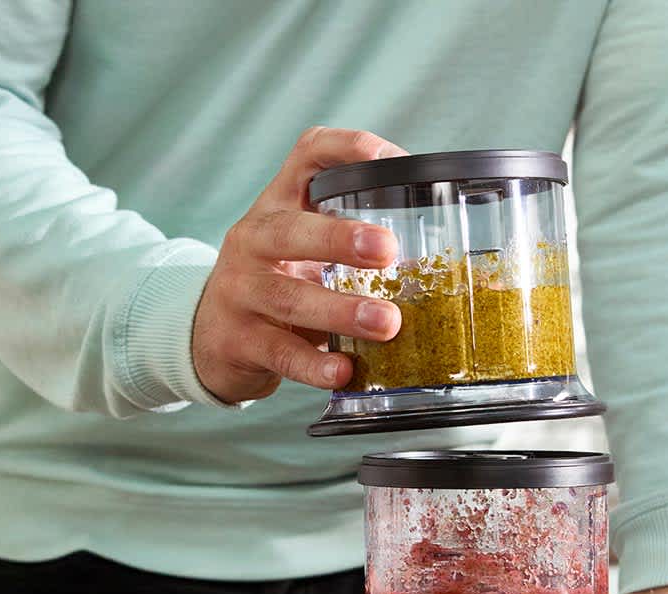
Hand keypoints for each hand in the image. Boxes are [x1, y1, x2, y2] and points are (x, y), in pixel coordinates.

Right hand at [192, 127, 406, 402]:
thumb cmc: (275, 285)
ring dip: (340, 310)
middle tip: (387, 251)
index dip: (347, 149)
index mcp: (278, 207)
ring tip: (386, 323)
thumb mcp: (302, 251)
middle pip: (289, 230)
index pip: (307, 156)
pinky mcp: (238, 341)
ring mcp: (240, 292)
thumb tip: (459, 268)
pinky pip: (280, 353)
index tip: (391, 161)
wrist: (207, 337)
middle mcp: (252, 241)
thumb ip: (354, 246)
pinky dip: (314, 365)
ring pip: (288, 297)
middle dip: (339, 238)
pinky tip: (344, 370)